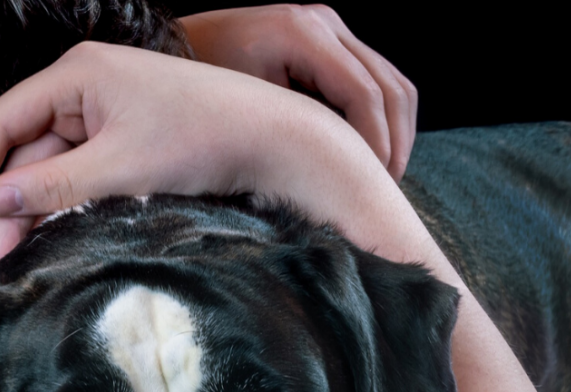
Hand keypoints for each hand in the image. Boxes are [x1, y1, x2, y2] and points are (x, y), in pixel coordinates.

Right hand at [0, 41, 382, 263]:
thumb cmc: (203, 141)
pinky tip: (43, 240)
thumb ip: (49, 187)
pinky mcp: (123, 138)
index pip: (1, 123)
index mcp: (76, 75)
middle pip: (20, 148)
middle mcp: (83, 86)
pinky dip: (59, 205)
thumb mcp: (119, 170)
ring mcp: (104, 112)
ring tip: (6, 260)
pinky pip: (76, 172)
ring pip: (47, 166)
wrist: (275, 141)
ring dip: (28, 212)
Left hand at [179, 5, 416, 180]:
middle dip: (395, 142)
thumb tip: (335, 174)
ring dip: (396, 132)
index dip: (376, 144)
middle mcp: (322, 22)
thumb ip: (289, 132)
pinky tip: (368, 156)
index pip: (363, 94)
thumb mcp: (240, 113)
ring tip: (381, 177)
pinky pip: (374, 80)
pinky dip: (381, 119)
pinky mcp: (328, 41)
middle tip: (384, 189)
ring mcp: (329, 27)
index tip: (372, 186)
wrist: (174, 51)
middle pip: (390, 85)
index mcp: (300, 33)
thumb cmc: (196, 89)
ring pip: (393, 82)